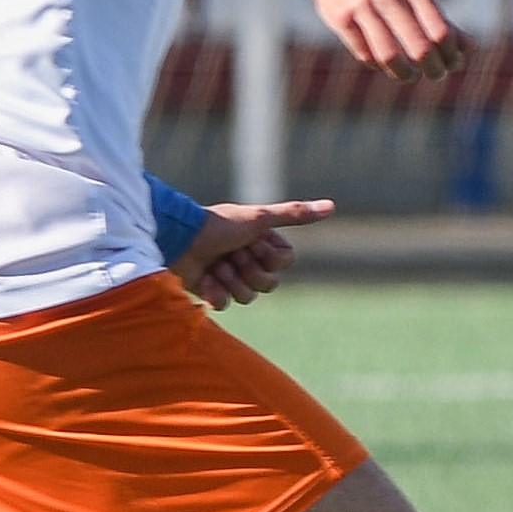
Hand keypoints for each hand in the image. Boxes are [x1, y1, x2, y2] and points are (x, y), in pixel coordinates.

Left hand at [171, 197, 333, 309]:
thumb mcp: (260, 218)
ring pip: (249, 296)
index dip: (269, 257)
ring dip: (232, 280)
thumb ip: (294, 214)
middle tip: (231, 254)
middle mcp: (248, 259)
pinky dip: (216, 293)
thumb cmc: (219, 225)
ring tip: (216, 266)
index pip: (284, 263)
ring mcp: (230, 277)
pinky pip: (227, 305)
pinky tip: (205, 279)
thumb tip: (333, 206)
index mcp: (261, 242)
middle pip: (270, 283)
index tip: (251, 242)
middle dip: (250, 270)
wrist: (179, 240)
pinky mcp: (212, 292)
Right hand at [310, 0, 465, 81]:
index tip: (452, 64)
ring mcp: (361, 5)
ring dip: (404, 74)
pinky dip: (377, 64)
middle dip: (433, 69)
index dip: (450, 54)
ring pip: (388, 56)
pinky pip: (365, 54)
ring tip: (410, 75)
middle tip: (435, 75)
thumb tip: (468, 48)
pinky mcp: (340, 17)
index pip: (441, 31)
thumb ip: (439, 17)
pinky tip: (382, 63)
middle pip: (419, 47)